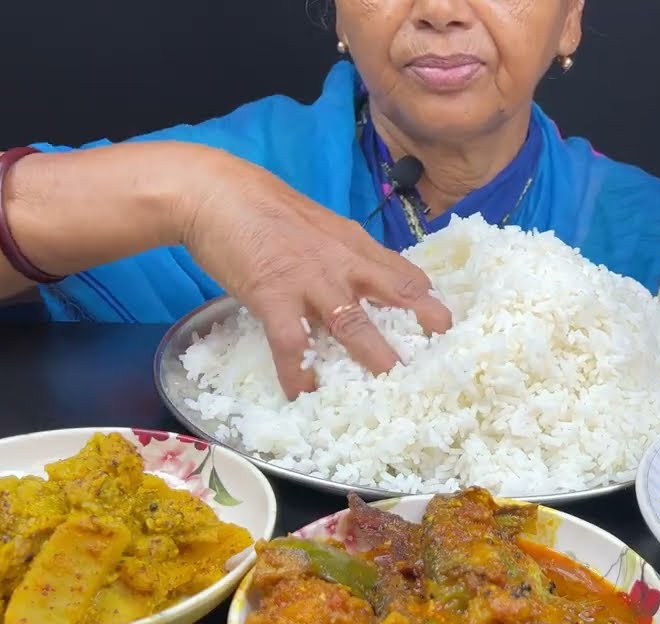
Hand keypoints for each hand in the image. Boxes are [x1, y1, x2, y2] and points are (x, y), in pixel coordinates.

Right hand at [177, 148, 451, 398]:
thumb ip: (342, 255)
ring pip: (353, 323)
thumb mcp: (318, 226)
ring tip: (390, 386)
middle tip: (443, 357)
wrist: (215, 193)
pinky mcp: (274, 295)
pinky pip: (291, 343)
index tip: (444, 328)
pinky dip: (298, 372)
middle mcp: (343, 261)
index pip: (406, 272)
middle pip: (397, 292)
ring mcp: (310, 279)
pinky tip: (302, 394)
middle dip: (424, 324)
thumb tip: (359, 283)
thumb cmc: (263, 209)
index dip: (429, 300)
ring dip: (374, 356)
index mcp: (355, 244)